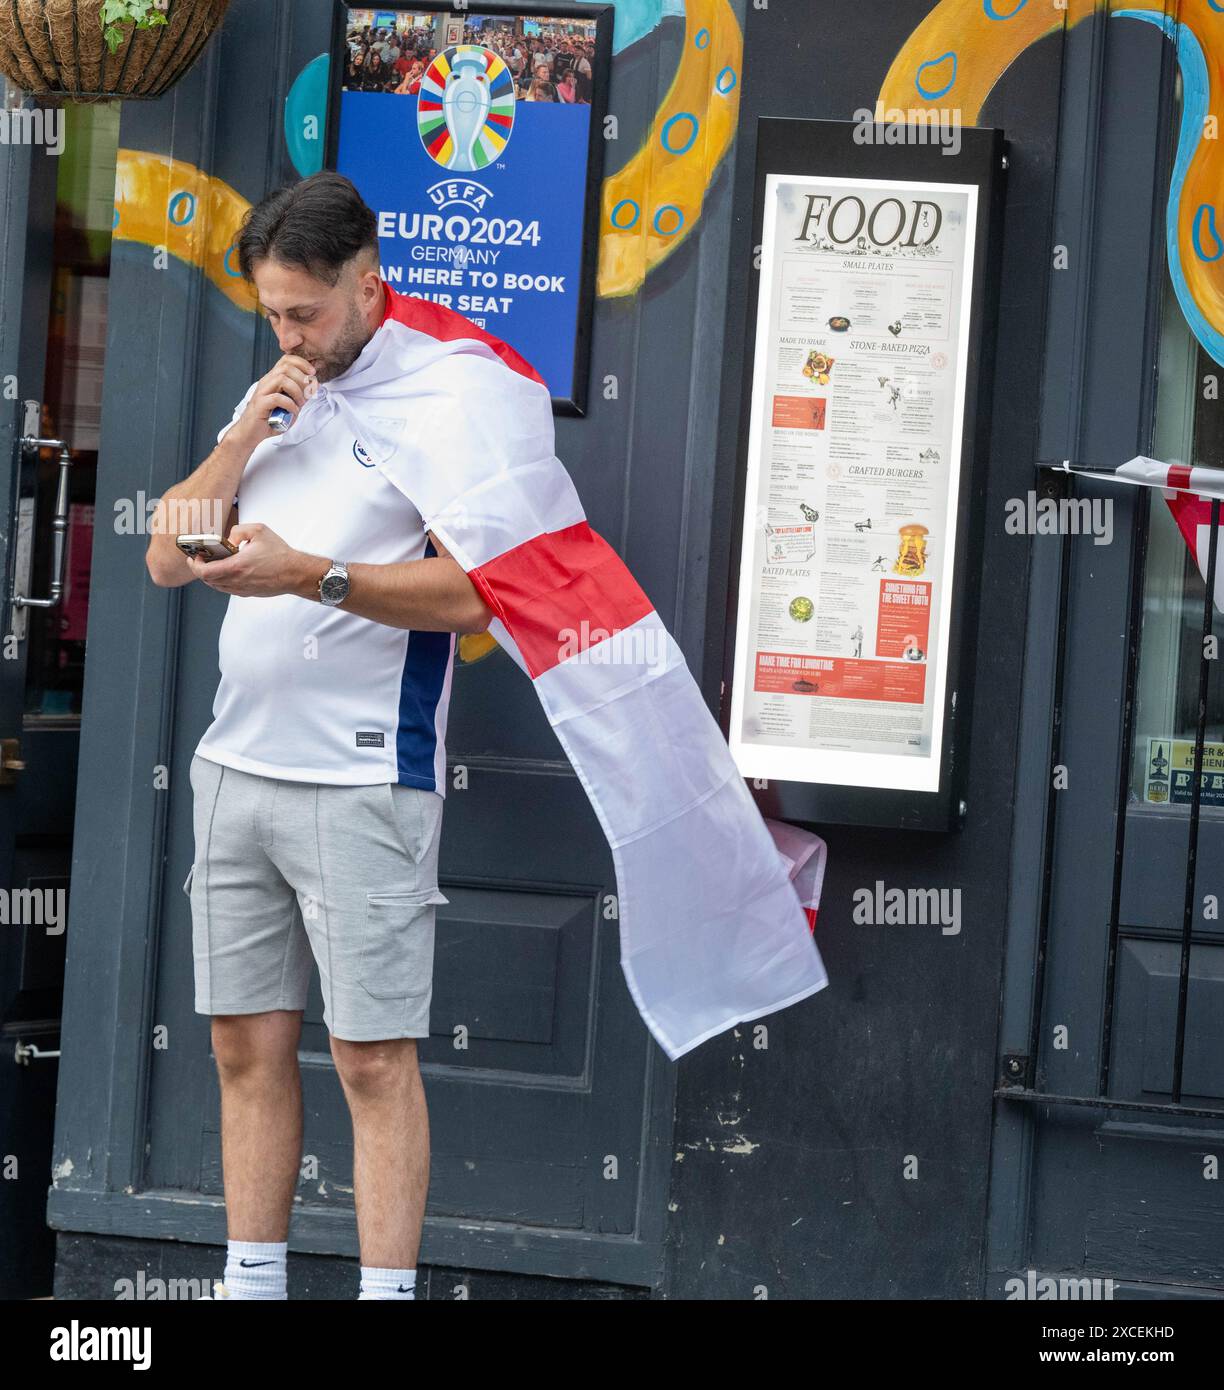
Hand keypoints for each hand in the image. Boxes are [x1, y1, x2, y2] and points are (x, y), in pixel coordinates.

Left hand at [187, 523, 316, 597]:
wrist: (296, 573)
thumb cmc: (280, 553)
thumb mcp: (258, 530)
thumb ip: (237, 531)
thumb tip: (227, 540)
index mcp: (237, 566)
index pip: (205, 572)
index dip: (195, 565)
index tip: (194, 556)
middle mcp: (237, 580)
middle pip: (207, 581)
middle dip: (199, 569)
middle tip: (199, 559)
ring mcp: (242, 589)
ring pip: (216, 586)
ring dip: (209, 576)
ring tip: (211, 564)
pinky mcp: (248, 593)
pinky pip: (227, 589)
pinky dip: (221, 581)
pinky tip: (225, 571)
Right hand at [228, 354, 317, 447]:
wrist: (250, 433)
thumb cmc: (269, 420)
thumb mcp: (290, 405)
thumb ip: (300, 395)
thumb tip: (314, 386)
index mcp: (273, 379)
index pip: (286, 360)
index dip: (301, 363)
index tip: (312, 373)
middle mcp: (267, 382)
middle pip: (286, 367)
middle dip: (302, 379)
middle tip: (307, 393)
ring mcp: (262, 392)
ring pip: (282, 379)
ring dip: (297, 391)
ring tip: (300, 404)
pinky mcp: (260, 404)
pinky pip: (277, 398)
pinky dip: (290, 405)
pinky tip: (292, 412)